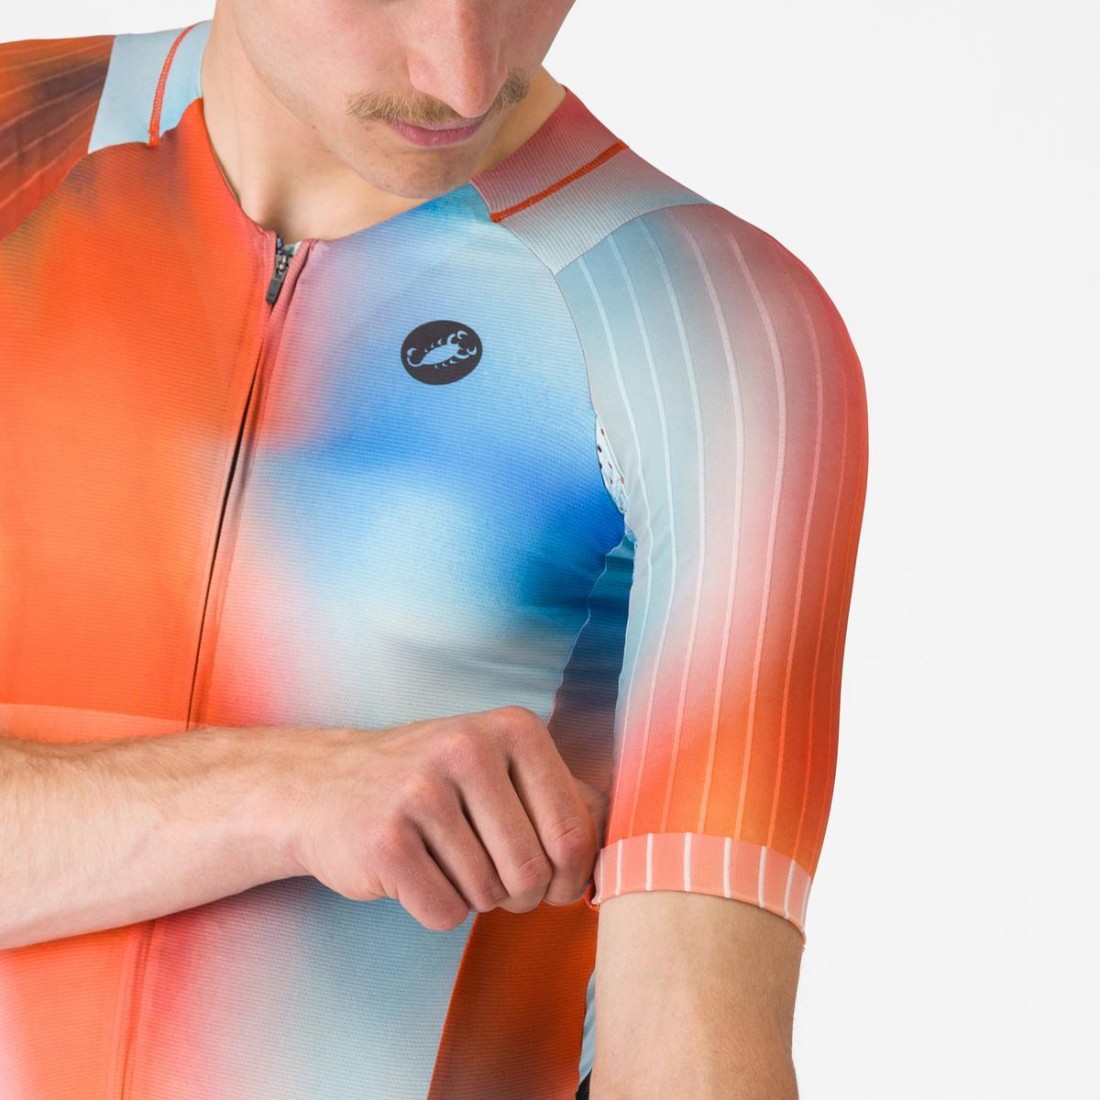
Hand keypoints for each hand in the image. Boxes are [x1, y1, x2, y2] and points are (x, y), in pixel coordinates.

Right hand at [286, 706, 607, 930]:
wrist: (327, 786)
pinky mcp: (384, 839)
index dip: (572, 877)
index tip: (555, 883)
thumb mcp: (503, 766)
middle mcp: (468, 747)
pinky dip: (436, 908)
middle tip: (495, 877)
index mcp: (513, 728)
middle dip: (521, 894)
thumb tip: (626, 850)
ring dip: (474, 897)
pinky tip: (415, 871)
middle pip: (533, 871)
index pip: (576, 831)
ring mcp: (421, 790)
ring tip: (446, 859)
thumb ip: (569, 797)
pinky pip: (444, 913)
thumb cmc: (435, 783)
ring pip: (488, 896)